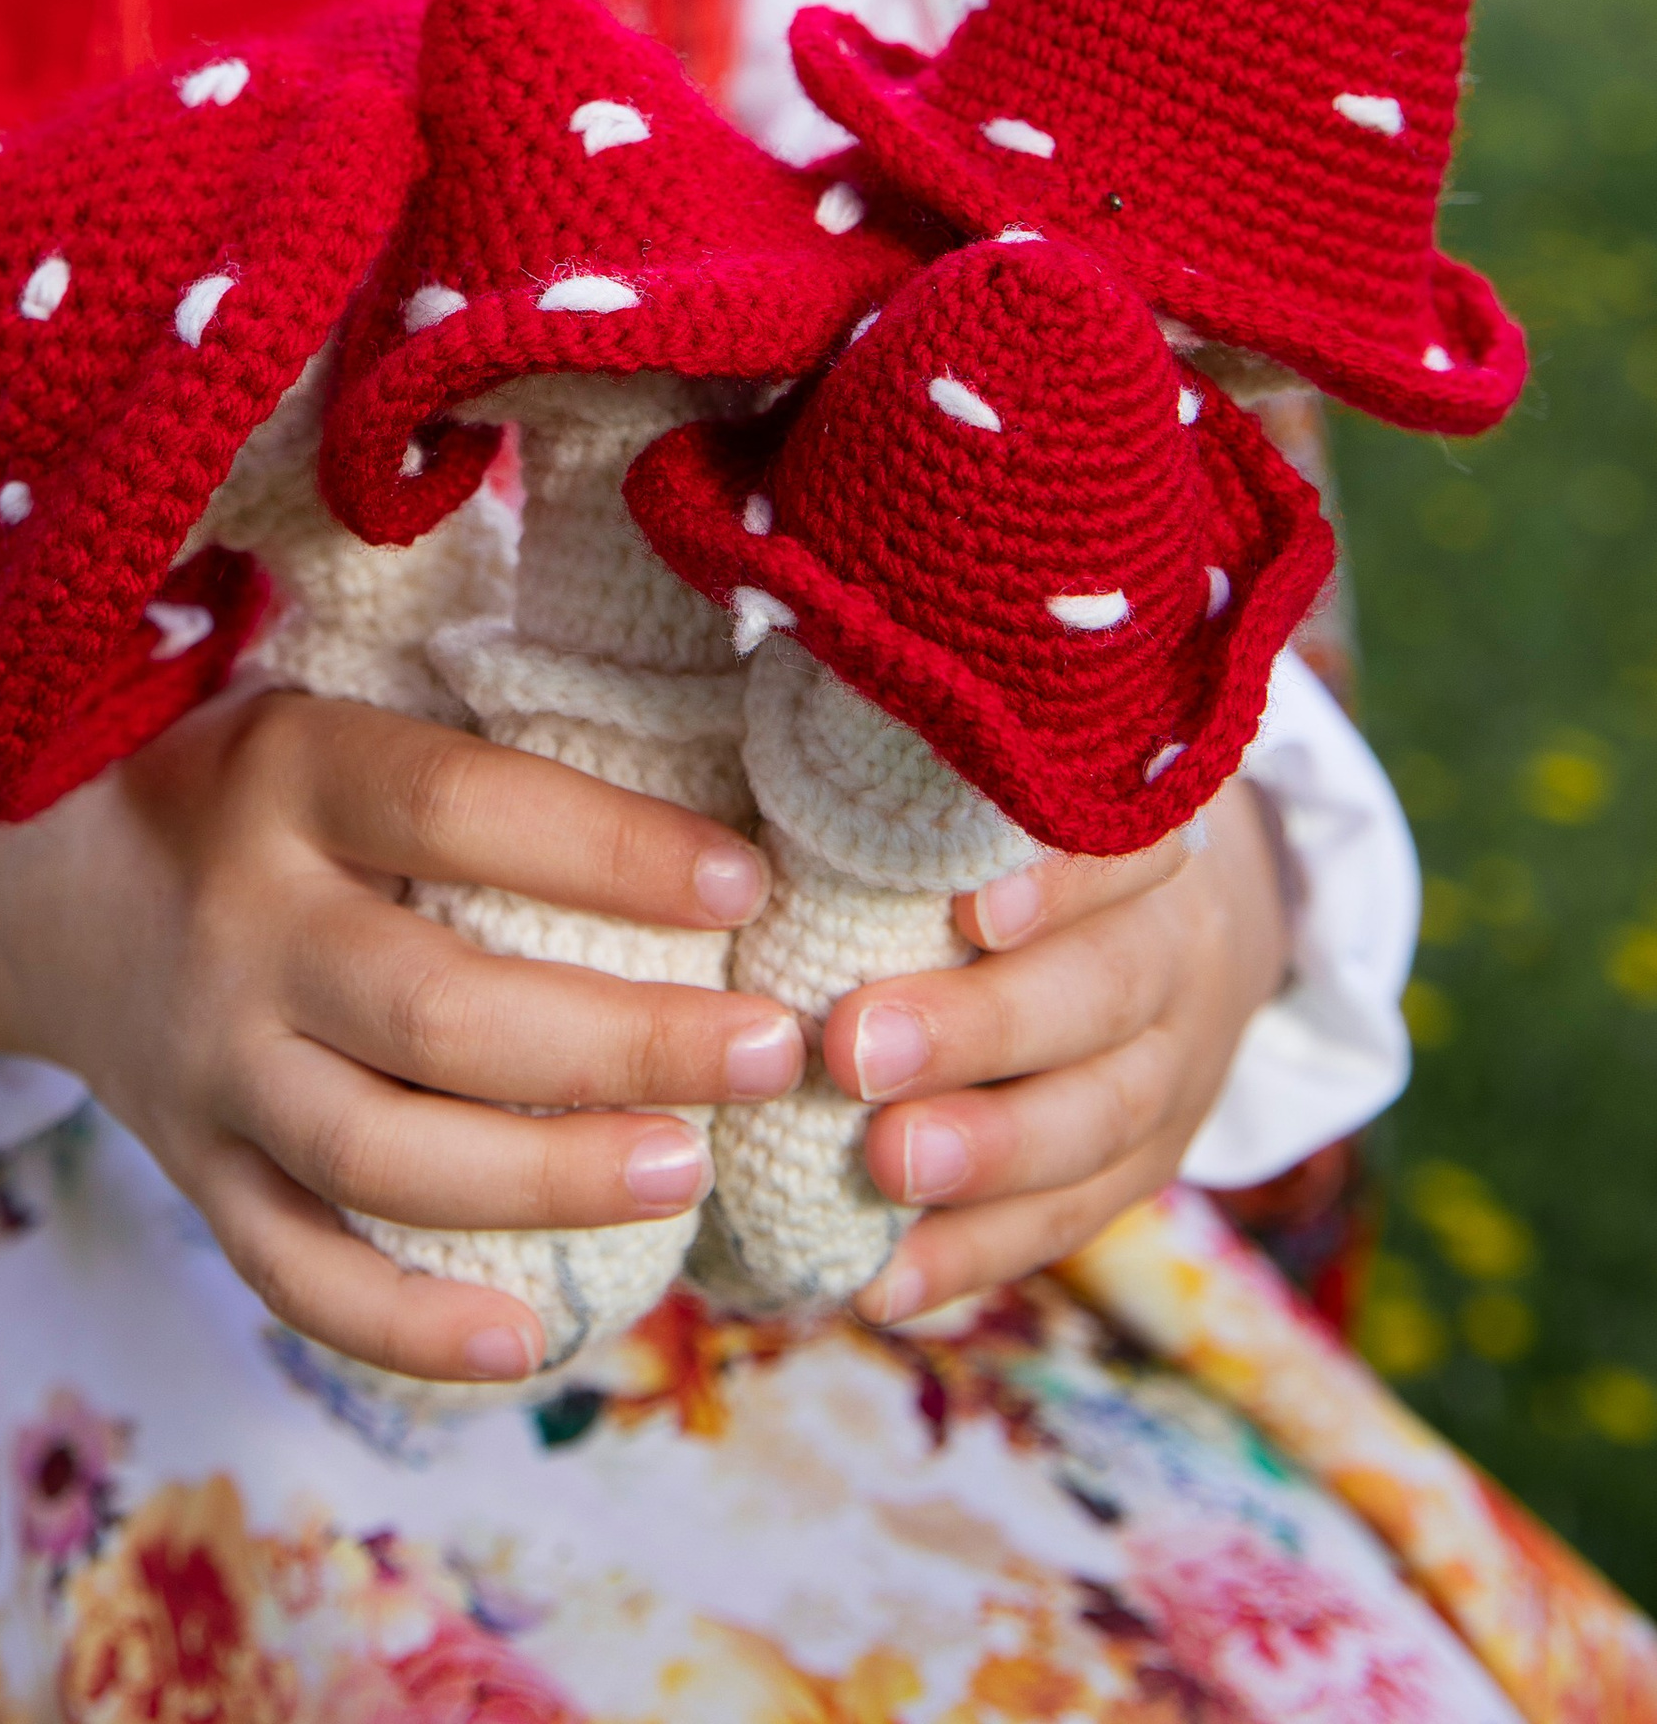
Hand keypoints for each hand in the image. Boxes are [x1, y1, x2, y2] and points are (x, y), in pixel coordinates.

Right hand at [0, 685, 803, 1384]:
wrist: (32, 882)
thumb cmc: (243, 785)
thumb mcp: (325, 710)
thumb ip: (466, 753)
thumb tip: (710, 789)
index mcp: (284, 773)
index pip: (459, 805)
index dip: (611, 847)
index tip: (746, 883)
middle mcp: (239, 925)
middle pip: (436, 1010)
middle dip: (622, 1043)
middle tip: (767, 1051)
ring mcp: (207, 1065)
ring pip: (377, 1159)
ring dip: (544, 1181)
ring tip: (684, 1169)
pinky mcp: (193, 1172)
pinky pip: (294, 1275)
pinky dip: (407, 1327)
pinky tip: (529, 1338)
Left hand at [819, 778, 1290, 1324]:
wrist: (1179, 925)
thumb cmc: (1019, 827)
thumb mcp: (1002, 777)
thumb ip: (917, 760)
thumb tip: (779, 673)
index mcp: (1137, 837)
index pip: (1121, 847)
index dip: (1055, 880)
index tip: (962, 907)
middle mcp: (1173, 950)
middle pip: (1101, 993)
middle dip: (979, 1030)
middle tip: (854, 1048)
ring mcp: (1174, 1069)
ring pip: (1100, 1119)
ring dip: (987, 1155)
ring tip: (880, 1170)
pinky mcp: (1149, 1165)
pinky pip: (1073, 1221)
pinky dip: (977, 1256)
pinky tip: (883, 1284)